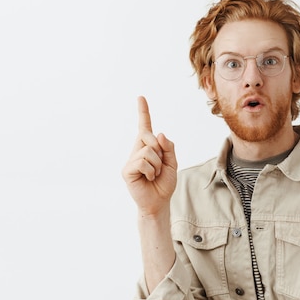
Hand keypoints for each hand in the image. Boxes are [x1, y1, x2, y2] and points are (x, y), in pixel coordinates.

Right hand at [122, 96, 177, 216]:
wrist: (159, 202)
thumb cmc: (164, 183)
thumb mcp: (172, 163)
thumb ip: (169, 147)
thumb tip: (159, 134)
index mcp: (148, 146)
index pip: (145, 126)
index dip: (143, 112)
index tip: (141, 97)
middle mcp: (137, 150)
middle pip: (149, 136)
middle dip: (160, 150)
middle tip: (159, 166)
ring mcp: (131, 160)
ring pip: (148, 151)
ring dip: (157, 165)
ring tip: (154, 175)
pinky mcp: (127, 170)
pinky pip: (142, 162)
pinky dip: (151, 171)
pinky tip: (148, 178)